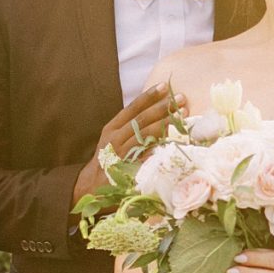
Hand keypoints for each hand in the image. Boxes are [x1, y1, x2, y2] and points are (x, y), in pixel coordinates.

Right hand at [73, 81, 176, 203]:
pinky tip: (173, 143)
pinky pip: (145, 157)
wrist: (90, 186)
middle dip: (162, 107)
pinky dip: (158, 149)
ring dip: (165, 125)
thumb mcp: (113, 140)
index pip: (132, 108)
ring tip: (182, 116)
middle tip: (181, 98)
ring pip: (145, 135)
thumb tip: (155, 114)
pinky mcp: (127, 169)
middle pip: (141, 119)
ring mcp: (121, 154)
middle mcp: (115, 138)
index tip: (164, 86)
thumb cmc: (108, 161)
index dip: (148, 96)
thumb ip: (130, 128)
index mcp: (112, 128)